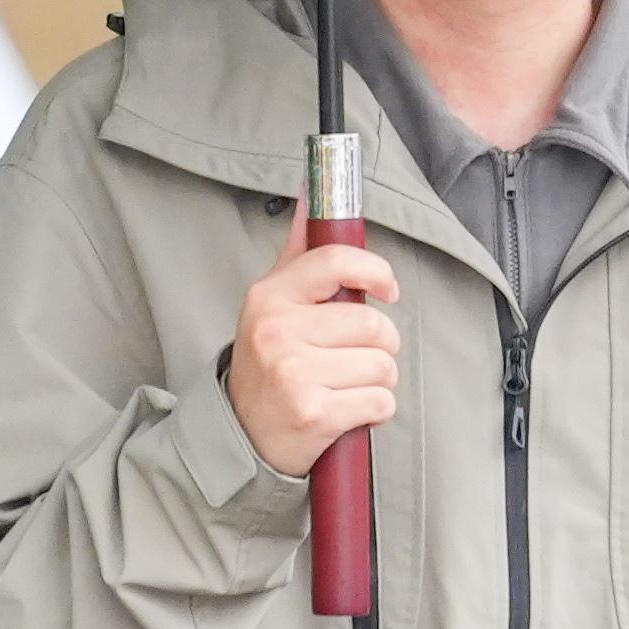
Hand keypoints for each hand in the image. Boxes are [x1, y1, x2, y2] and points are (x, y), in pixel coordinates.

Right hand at [229, 219, 399, 478]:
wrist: (240, 433)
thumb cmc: (267, 362)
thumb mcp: (271, 303)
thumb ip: (297, 251)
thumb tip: (311, 195)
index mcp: (269, 296)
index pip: (335, 261)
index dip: (375, 270)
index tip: (388, 289)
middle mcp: (277, 331)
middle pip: (372, 324)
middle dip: (380, 344)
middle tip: (356, 357)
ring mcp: (294, 374)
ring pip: (383, 365)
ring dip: (379, 380)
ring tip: (348, 385)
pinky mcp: (314, 413)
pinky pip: (380, 402)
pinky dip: (375, 410)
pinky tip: (348, 410)